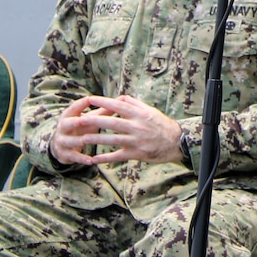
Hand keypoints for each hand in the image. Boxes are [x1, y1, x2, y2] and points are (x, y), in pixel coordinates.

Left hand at [50, 95, 183, 165]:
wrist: (177, 142)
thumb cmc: (162, 125)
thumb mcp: (151, 111)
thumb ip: (135, 104)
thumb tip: (119, 97)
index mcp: (141, 115)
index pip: (119, 106)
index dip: (103, 103)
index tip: (90, 100)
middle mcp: (138, 127)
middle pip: (112, 123)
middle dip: (94, 121)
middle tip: (79, 120)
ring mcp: (136, 141)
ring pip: (112, 140)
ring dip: (96, 140)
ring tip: (82, 139)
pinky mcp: (136, 154)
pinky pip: (118, 156)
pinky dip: (105, 158)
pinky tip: (94, 159)